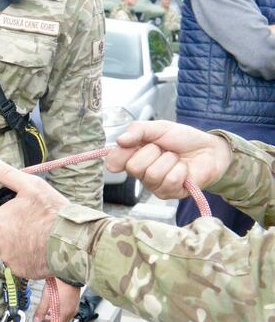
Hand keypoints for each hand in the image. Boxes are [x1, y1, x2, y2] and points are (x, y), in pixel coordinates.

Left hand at [0, 156, 68, 278]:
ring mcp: (11, 260)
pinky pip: (23, 265)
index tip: (9, 220)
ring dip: (21, 247)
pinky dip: (31, 259)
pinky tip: (44, 249)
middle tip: (31, 226)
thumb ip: (6, 174)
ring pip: (11, 253)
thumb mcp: (30, 185)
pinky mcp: (24, 272)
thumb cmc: (50, 210)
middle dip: (11, 235)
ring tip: (40, 237)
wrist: (72, 239)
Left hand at [32, 281, 79, 321]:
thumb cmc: (59, 284)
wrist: (70, 274)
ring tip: (42, 319)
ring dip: (51, 321)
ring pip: (61, 319)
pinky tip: (50, 312)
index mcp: (64, 314)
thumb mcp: (46, 298)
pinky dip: (56, 315)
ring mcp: (73, 308)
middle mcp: (70, 313)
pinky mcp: (73, 303)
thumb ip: (41, 311)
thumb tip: (36, 321)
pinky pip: (64, 313)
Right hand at [106, 120, 232, 198]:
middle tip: (163, 149)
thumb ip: (137, 130)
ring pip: (153, 174)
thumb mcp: (159, 127)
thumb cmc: (183, 139)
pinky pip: (169, 181)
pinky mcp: (169, 194)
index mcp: (133, 156)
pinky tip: (183, 169)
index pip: (113, 162)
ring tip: (175, 159)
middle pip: (133, 168)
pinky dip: (180, 170)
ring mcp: (153, 185)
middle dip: (153, 152)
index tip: (130, 145)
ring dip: (169, 161)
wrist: (209, 149)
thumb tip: (120, 140)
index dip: (119, 155)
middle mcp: (140, 173)